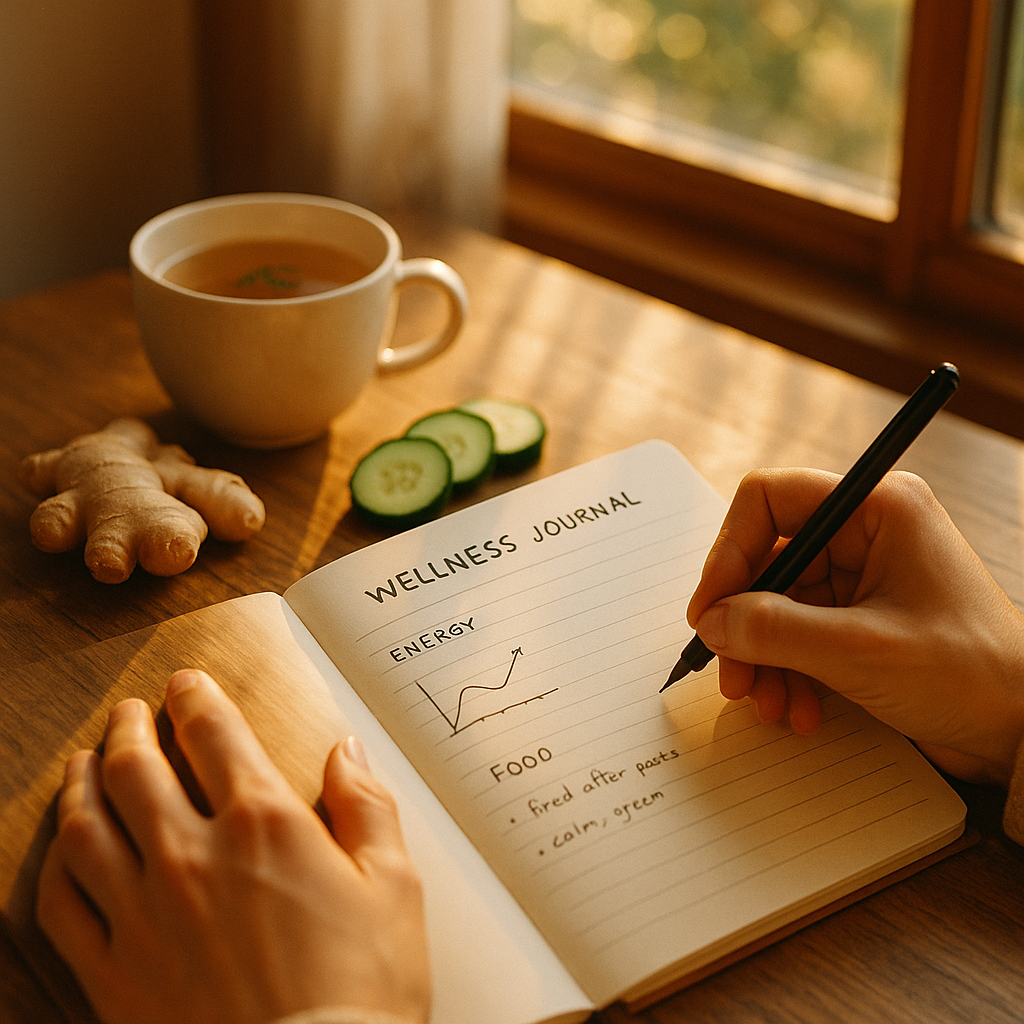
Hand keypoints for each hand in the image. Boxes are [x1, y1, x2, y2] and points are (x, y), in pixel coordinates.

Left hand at [36, 669, 430, 1023]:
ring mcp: (145, 915)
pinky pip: (60, 904)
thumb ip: (367, 806)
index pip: (215, 733)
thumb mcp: (394, 886)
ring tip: (85, 761)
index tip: (186, 684)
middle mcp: (194, 856)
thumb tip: (346, 749)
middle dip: (130, 727)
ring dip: (82, 781)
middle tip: (130, 712)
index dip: (196, 697)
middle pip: (138, 768)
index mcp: (265, 825)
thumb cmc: (364, 989)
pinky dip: (56, 863)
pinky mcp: (114, 974)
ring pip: (86, 825)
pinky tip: (64, 848)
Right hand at [686, 468, 1023, 784]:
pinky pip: (800, 634)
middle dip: (744, 623)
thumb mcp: (857, 650)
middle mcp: (867, 534)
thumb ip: (772, 630)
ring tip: (769, 704)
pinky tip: (801, 710)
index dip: (729, 552)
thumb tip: (712, 622)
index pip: (769, 500)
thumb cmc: (971, 674)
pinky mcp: (862, 619)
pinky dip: (790, 672)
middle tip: (731, 673)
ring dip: (764, 658)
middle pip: (768, 560)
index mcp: (877, 508)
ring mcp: (864, 578)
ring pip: (777, 604)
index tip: (710, 609)